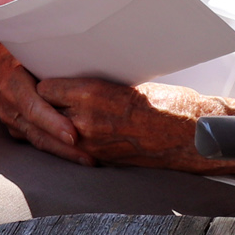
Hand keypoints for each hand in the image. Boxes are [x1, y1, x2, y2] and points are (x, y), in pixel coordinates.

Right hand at [0, 46, 92, 164]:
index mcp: (11, 82)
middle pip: (38, 132)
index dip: (54, 123)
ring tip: (89, 160)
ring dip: (64, 153)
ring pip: (38, 141)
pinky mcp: (17, 128)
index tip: (73, 135)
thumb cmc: (27, 46)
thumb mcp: (35, 46)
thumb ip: (52, 58)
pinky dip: (58, 149)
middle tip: (89, 157)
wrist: (2, 55)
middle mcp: (8, 105)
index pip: (34, 108)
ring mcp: (11, 119)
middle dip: (64, 148)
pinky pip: (38, 141)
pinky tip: (77, 154)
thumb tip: (86, 56)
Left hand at [39, 78, 232, 171]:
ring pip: (54, 132)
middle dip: (46, 102)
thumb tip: (71, 81)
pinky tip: (77, 129)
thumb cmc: (166, 102)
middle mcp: (85, 121)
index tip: (47, 76)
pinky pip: (71, 147)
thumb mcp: (125, 81)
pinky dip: (70, 138)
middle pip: (45, 110)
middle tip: (46, 92)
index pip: (45, 87)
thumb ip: (93, 85)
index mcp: (92, 94)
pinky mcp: (99, 158)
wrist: (189, 134)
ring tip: (60, 111)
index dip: (45, 81)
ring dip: (55, 122)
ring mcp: (90, 144)